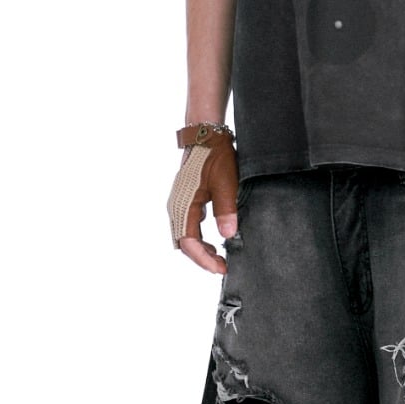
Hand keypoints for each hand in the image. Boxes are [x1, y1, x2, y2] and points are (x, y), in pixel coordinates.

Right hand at [168, 132, 239, 274]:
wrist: (206, 135)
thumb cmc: (215, 156)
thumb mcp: (226, 183)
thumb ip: (226, 209)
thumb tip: (228, 235)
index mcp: (183, 205)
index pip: (189, 243)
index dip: (204, 259)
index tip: (220, 268)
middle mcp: (176, 207)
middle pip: (184, 244)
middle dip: (202, 259)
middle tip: (223, 267)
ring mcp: (179, 204)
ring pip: (185, 237)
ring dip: (201, 250)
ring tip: (220, 258)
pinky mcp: (185, 201)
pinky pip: (188, 227)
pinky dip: (200, 239)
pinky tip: (214, 243)